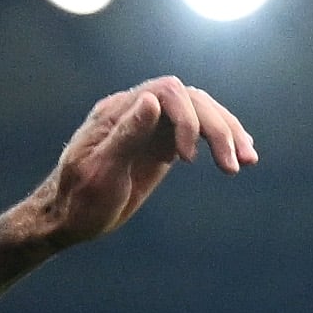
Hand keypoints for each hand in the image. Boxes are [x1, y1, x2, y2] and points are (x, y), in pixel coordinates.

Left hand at [18, 77, 258, 251]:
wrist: (65, 219)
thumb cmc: (77, 201)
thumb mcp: (98, 172)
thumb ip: (126, 135)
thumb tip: (151, 100)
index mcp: (118, 112)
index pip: (166, 92)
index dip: (186, 117)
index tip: (187, 159)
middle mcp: (138, 111)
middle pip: (191, 100)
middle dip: (217, 128)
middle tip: (233, 165)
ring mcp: (152, 126)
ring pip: (201, 113)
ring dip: (227, 133)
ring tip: (248, 160)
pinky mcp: (162, 144)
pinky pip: (198, 133)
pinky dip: (220, 142)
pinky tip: (241, 157)